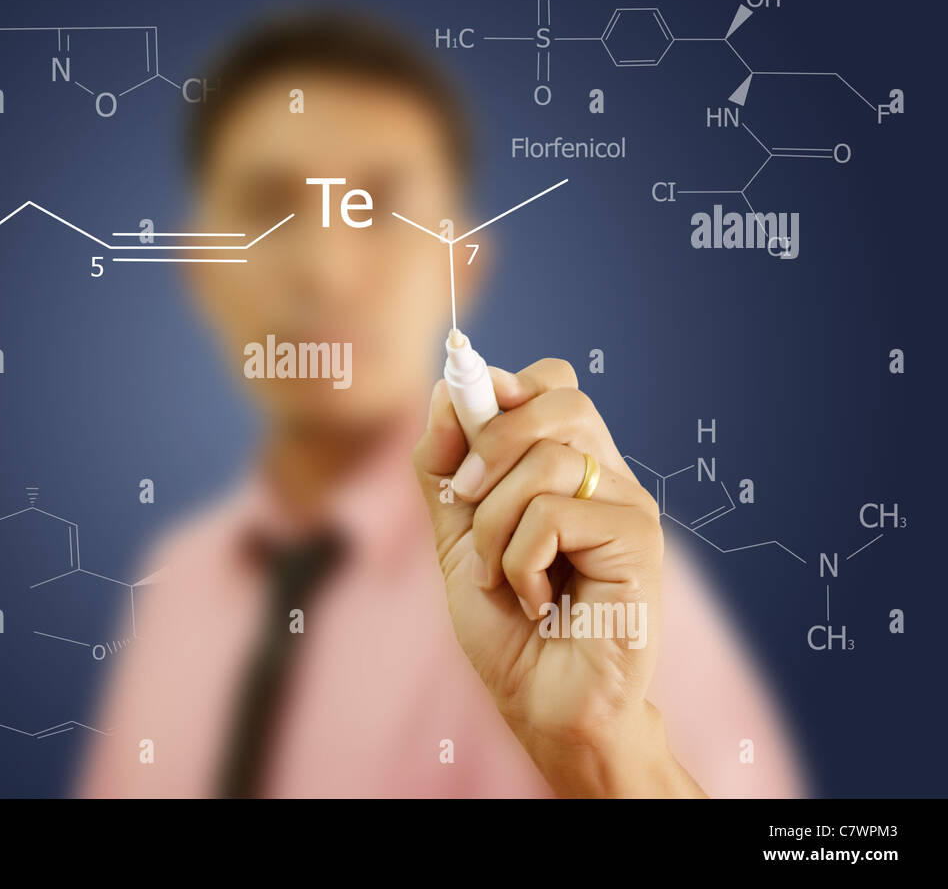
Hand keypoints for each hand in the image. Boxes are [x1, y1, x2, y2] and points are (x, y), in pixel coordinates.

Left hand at [413, 358, 703, 796]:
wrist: (544, 704)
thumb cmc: (509, 626)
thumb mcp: (457, 536)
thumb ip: (446, 467)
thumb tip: (445, 391)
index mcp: (570, 466)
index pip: (554, 382)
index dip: (504, 389)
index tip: (464, 429)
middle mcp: (606, 476)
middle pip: (560, 399)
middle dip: (491, 442)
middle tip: (467, 499)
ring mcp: (628, 505)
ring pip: (547, 460)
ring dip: (495, 524)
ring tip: (503, 576)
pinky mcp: (639, 541)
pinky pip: (555, 515)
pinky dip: (522, 561)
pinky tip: (535, 599)